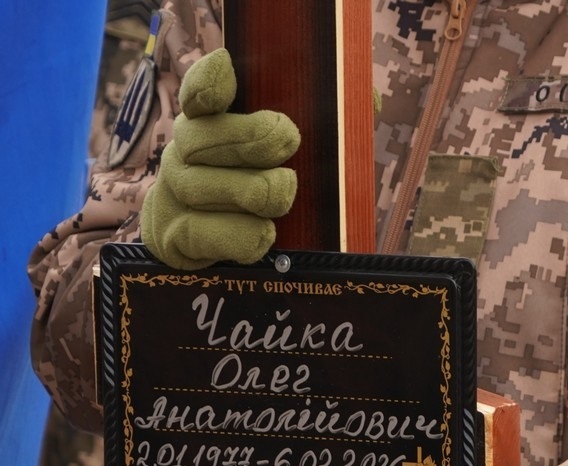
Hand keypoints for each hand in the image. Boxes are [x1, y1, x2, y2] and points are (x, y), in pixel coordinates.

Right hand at [139, 48, 299, 269]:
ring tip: (282, 193)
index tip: (226, 66)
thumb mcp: (276, 158)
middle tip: (287, 139)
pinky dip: (240, 235)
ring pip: (202, 187)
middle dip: (248, 138)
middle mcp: (182, 156)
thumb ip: (296, 132)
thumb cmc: (253, 190)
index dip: (206, 82)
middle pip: (199, 139)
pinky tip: (265, 233)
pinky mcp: (173, 236)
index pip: (196, 95)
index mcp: (205, 126)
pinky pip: (202, 233)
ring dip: (252, 191)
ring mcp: (174, 196)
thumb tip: (339, 112)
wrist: (205, 242)